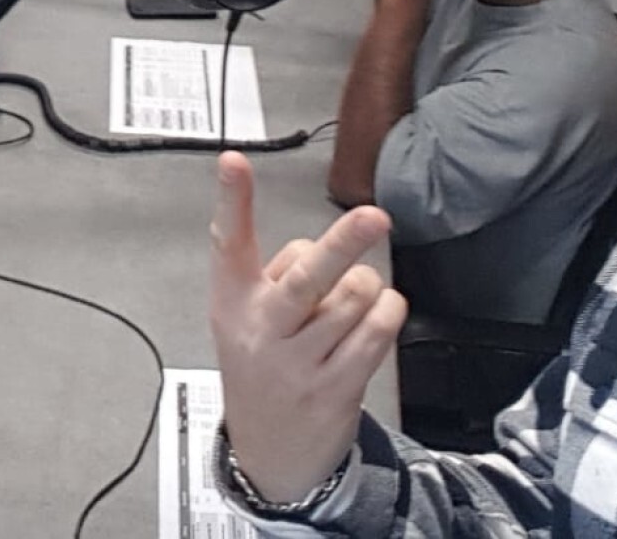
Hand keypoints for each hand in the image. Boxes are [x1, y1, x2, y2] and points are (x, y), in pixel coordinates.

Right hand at [210, 151, 406, 504]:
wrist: (270, 454)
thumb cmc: (261, 362)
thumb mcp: (240, 317)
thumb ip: (271, 275)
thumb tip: (323, 247)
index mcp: (233, 301)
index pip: (228, 242)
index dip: (231, 200)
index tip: (233, 161)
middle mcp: (263, 329)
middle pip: (307, 277)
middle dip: (343, 243)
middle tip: (373, 216)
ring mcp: (299, 363)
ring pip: (353, 298)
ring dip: (366, 284)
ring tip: (356, 292)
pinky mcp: (337, 389)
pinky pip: (376, 333)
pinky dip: (388, 311)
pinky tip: (381, 310)